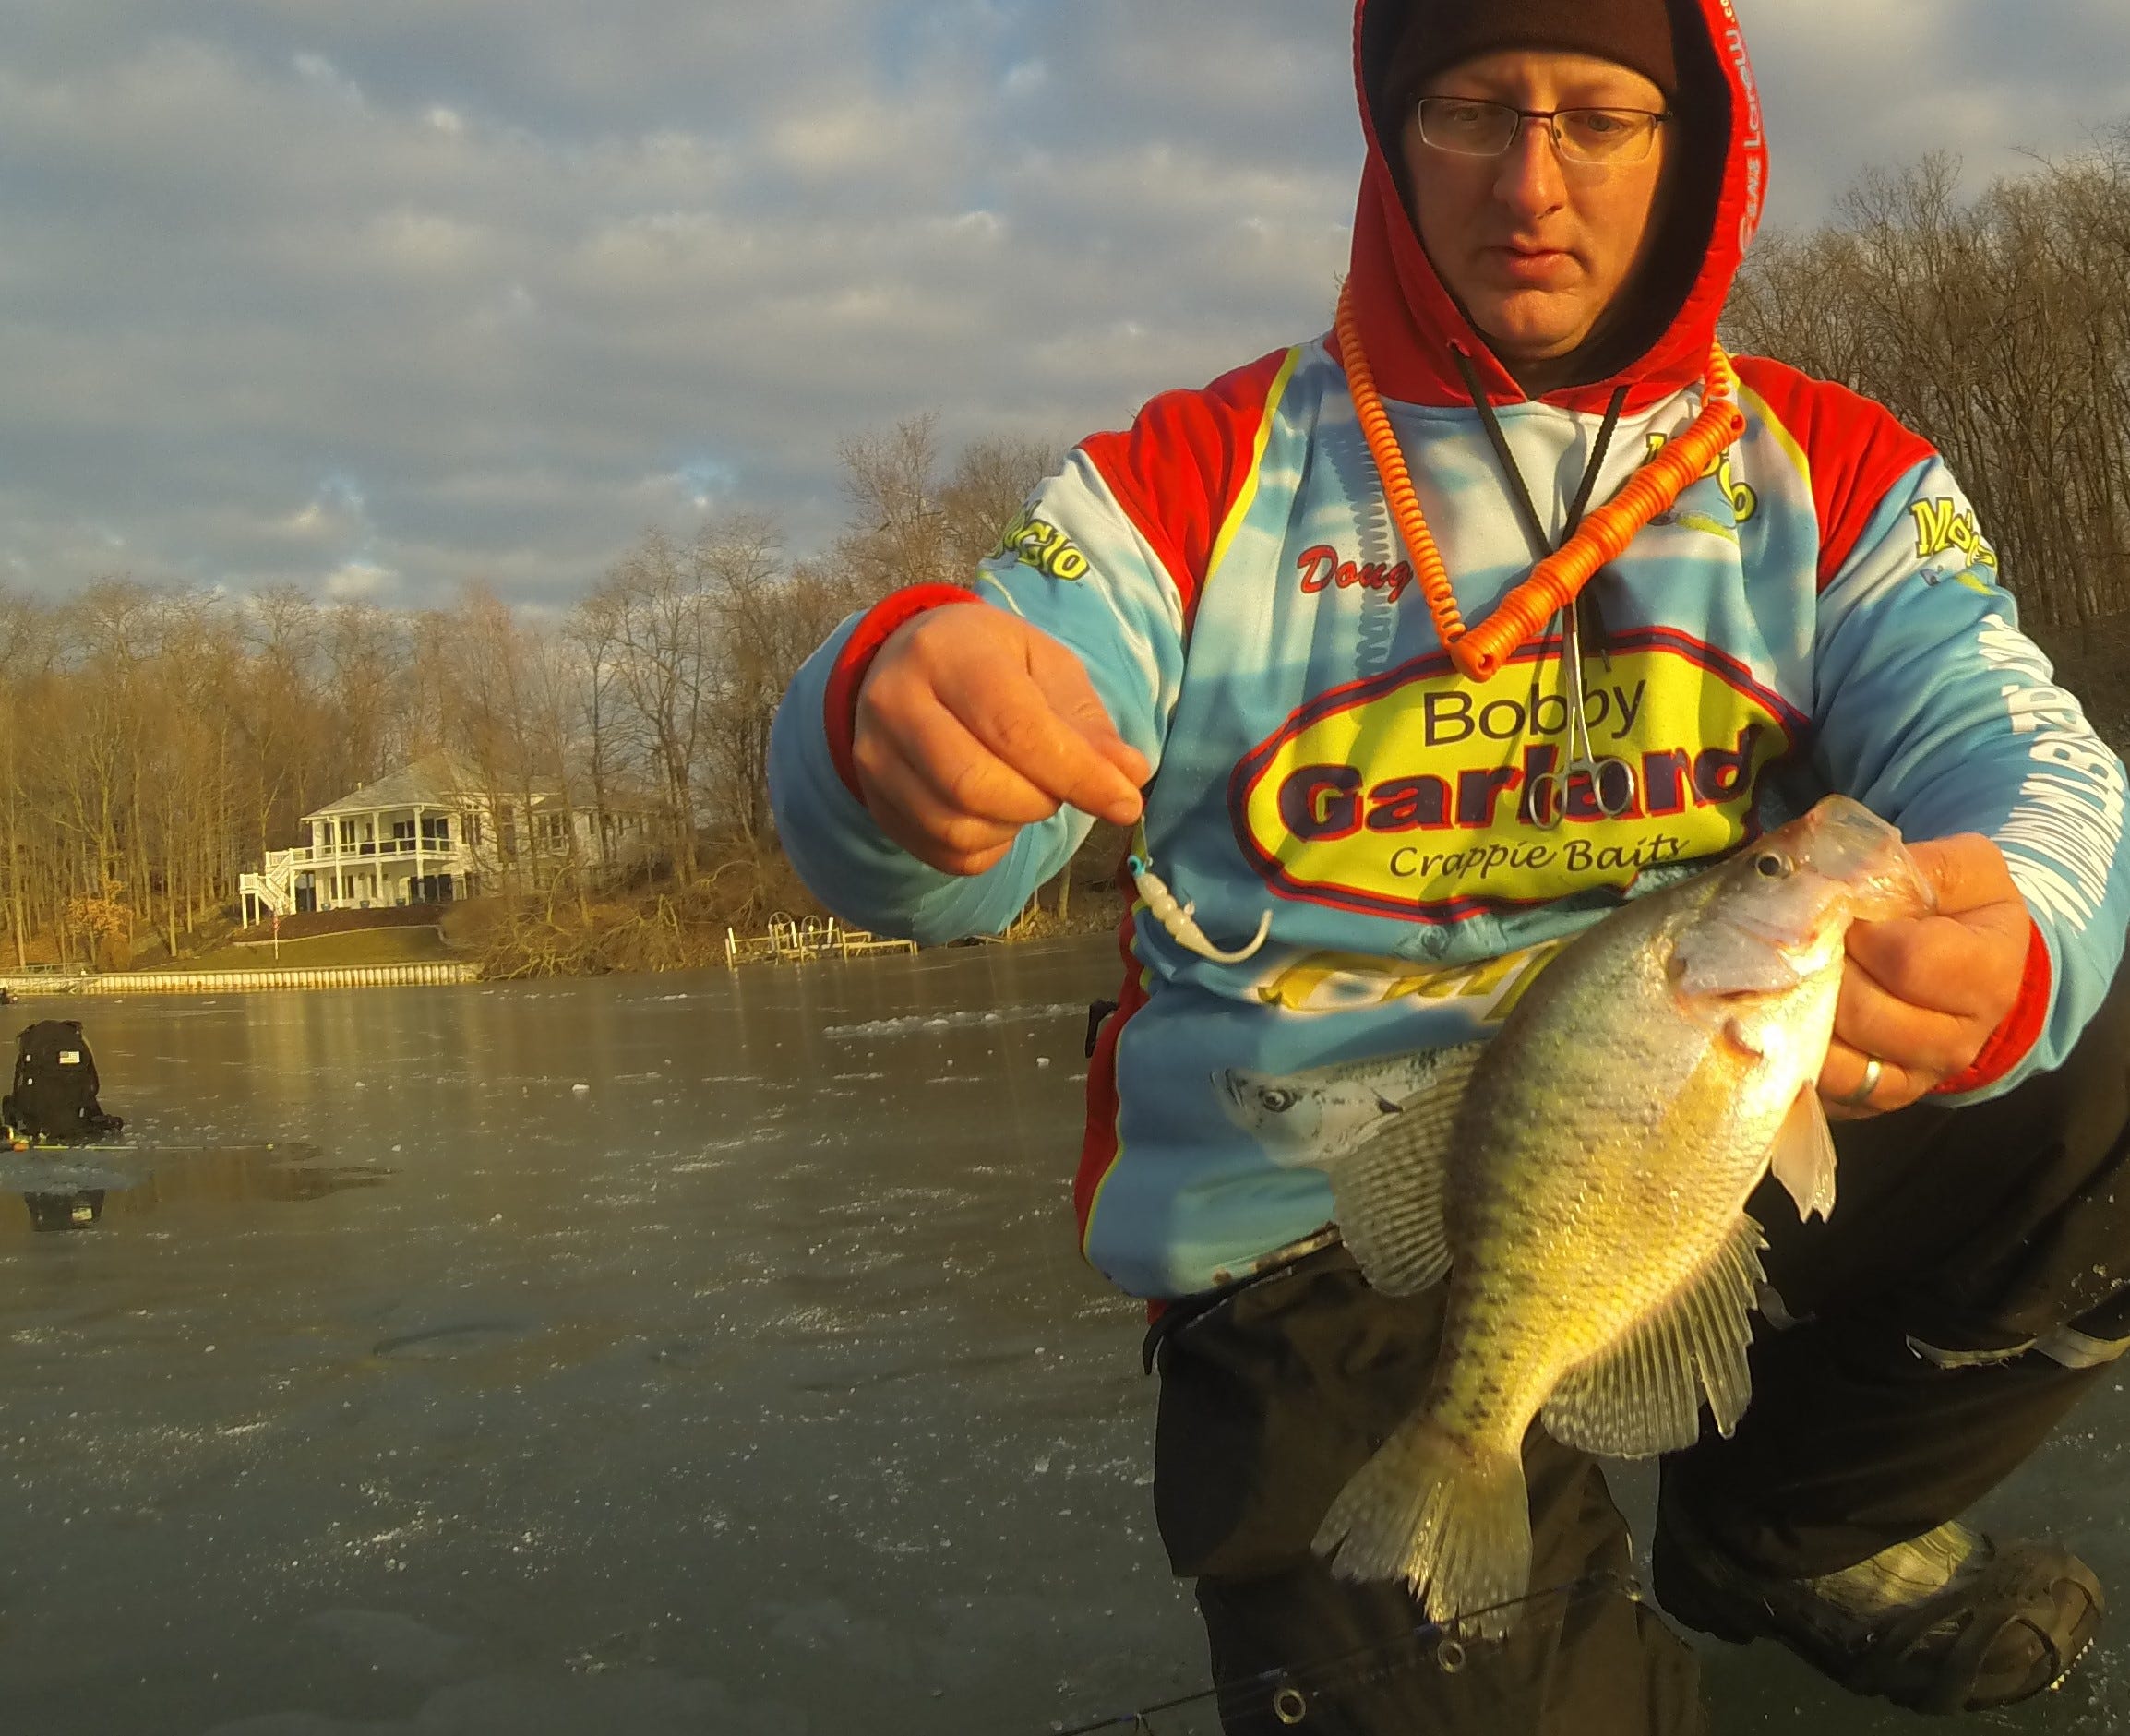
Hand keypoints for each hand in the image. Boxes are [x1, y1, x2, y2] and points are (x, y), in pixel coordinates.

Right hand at [853, 605, 1148, 875]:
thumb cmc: (990, 661)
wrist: (908, 664)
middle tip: (1061, 786)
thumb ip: (1087, 724)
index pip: (1014, 728)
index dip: (1076, 774)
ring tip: (1027, 794)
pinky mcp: (875, 801)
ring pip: (955, 827)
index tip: (1126, 802)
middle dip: (1040, 801)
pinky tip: (998, 815)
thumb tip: (1129, 775)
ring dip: (1013, 827)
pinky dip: (988, 848)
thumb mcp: (1046, 668)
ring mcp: (875, 757)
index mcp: (947, 653)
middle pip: (976, 785)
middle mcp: (896, 703)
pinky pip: (942, 852)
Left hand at [1820, 834, 2030, 1117]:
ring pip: (1835, 1052)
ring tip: (1792, 974)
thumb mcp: (1956, 869)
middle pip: (1862, 1011)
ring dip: (1798, 1008)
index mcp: (1990, 972)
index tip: (1846, 913)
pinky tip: (1785, 1014)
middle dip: (1821, 969)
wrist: (1967, 965)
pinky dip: (1794, 1050)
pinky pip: (1824, 1084)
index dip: (1863, 932)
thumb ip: (1904, 866)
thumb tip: (1834, 878)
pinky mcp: (1877, 1098)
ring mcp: (1919, 1076)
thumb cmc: (1956, 909)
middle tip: (1806, 943)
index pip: (1908, 960)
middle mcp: (1962, 1038)